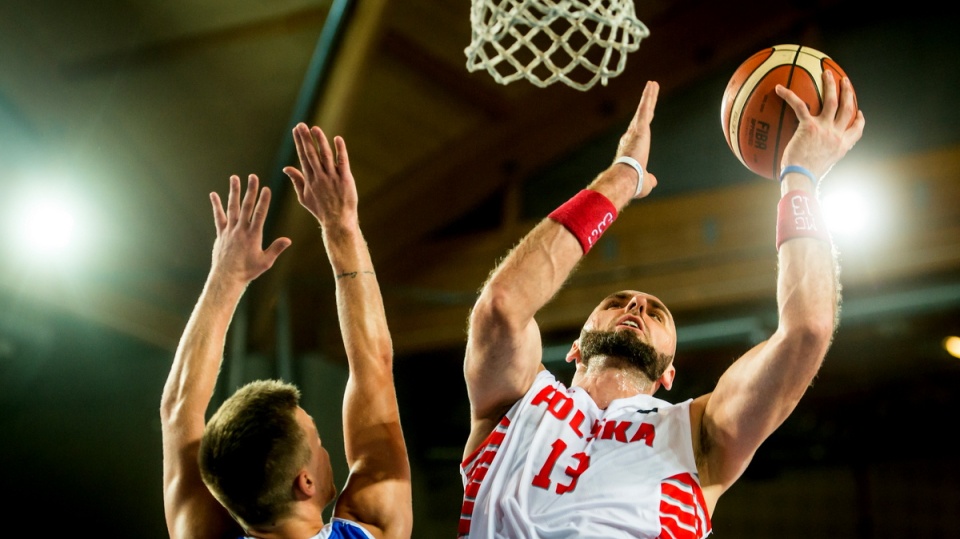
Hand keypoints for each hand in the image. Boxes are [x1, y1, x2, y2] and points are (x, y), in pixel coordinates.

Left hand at [209, 174, 290, 283]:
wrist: (227, 277)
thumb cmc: (248, 271)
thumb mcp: (266, 262)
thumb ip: (276, 249)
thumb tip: (288, 239)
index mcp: (253, 236)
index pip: (260, 214)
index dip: (263, 201)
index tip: (266, 188)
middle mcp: (241, 230)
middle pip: (246, 206)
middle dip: (250, 190)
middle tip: (253, 176)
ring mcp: (230, 230)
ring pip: (232, 207)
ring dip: (234, 192)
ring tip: (235, 178)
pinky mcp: (221, 233)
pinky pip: (219, 217)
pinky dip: (216, 205)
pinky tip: (214, 194)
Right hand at [283, 122, 358, 229]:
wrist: (337, 221)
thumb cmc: (320, 210)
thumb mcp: (304, 197)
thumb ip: (296, 180)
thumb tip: (286, 168)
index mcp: (309, 179)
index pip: (303, 157)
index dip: (299, 143)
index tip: (295, 130)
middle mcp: (319, 176)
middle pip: (311, 154)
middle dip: (305, 138)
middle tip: (301, 125)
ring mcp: (332, 177)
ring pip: (325, 156)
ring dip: (320, 141)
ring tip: (315, 128)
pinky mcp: (345, 179)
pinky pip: (342, 162)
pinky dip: (340, 150)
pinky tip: (337, 139)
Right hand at [615, 80, 659, 197]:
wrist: (626, 178)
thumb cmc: (633, 183)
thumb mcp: (645, 182)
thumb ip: (650, 179)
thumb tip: (653, 181)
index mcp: (631, 148)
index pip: (639, 132)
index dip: (642, 123)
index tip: (644, 117)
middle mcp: (630, 136)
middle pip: (642, 116)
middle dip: (646, 103)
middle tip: (649, 92)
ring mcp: (635, 130)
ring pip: (644, 109)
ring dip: (648, 95)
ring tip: (653, 84)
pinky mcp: (640, 127)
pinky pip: (645, 108)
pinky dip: (648, 96)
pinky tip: (652, 85)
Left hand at [776, 70, 865, 179]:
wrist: (801, 178)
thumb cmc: (805, 177)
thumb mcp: (821, 167)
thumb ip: (821, 156)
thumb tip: (811, 157)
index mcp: (841, 146)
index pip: (856, 130)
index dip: (859, 120)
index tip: (859, 112)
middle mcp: (836, 135)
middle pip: (846, 108)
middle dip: (847, 92)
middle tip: (845, 81)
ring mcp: (824, 129)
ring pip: (832, 100)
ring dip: (830, 84)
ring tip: (826, 72)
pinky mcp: (809, 126)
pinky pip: (799, 105)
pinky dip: (788, 95)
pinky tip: (779, 88)